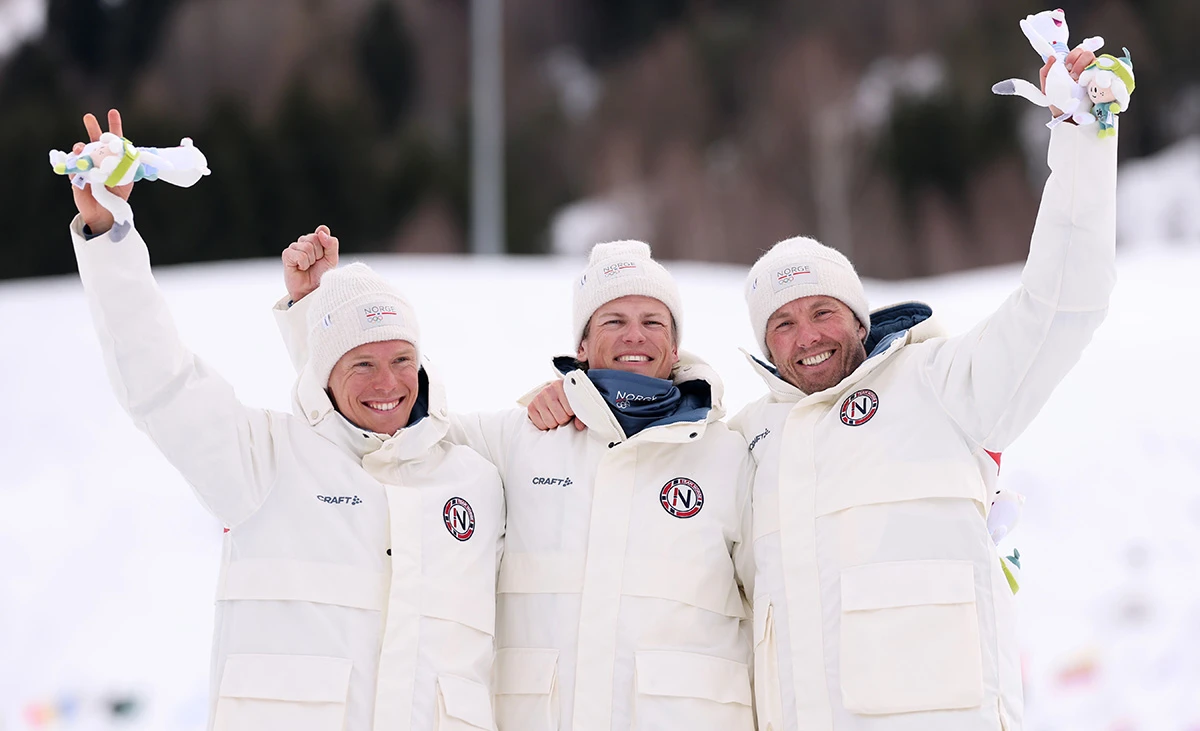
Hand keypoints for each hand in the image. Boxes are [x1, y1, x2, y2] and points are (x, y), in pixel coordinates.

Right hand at [71, 109, 132, 233]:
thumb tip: (136, 154)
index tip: (113, 112)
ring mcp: (86, 167)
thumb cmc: (118, 196)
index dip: (114, 126)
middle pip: (95, 141)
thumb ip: (129, 167)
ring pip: (81, 151)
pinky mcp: (76, 176)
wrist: (105, 213)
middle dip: (92, 128)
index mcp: (113, 159)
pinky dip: (71, 160)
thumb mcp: (127, 180)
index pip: (114, 140)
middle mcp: (99, 160)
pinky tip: (73, 157)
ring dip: (81, 147)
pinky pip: (71, 166)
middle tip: (89, 117)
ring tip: (81, 146)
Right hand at [282, 225, 338, 301]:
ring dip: (311, 260)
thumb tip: (322, 232)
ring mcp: (294, 247)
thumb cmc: (321, 275)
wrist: (312, 290)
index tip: (324, 255)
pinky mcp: (287, 255)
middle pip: (315, 238)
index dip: (326, 244)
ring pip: (307, 247)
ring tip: (308, 267)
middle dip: (319, 254)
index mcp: (316, 240)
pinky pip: (299, 255)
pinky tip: (301, 268)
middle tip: (316, 263)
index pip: (322, 231)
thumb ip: (331, 243)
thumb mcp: (332, 258)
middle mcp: (304, 241)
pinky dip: (303, 264)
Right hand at [527, 380, 585, 431]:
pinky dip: (546, 425)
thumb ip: (581, 413)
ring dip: (555, 422)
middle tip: (564, 413)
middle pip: (561, 418)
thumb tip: (579, 426)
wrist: (552, 393)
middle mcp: (547, 390)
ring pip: (551, 423)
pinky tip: (548, 416)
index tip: (572, 410)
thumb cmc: (566, 398)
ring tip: (556, 414)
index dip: (572, 414)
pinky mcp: (531, 407)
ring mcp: (538, 398)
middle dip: (564, 419)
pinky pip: (541, 425)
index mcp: (560, 385)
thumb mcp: (576, 401)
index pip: (570, 410)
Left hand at [1041, 47, 1096, 117]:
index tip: (1068, 63)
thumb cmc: (1058, 102)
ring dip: (1086, 68)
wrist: (1068, 117)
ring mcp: (1094, 75)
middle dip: (1079, 61)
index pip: (1078, 52)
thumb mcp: (1047, 87)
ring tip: (1078, 81)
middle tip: (1072, 74)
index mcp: (1072, 66)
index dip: (1075, 53)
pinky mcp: (1103, 83)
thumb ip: (1046, 72)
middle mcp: (1085, 68)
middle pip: (1087, 54)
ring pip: (1097, 61)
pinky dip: (1099, 74)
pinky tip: (1089, 82)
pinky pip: (1106, 72)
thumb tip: (1052, 58)